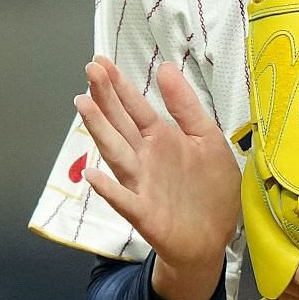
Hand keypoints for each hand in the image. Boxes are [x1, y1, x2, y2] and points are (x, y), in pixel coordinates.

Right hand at [75, 55, 240, 299]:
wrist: (214, 238)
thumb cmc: (210, 189)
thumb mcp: (208, 139)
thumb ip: (186, 106)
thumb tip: (165, 67)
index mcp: (162, 138)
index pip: (135, 107)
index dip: (119, 85)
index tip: (101, 61)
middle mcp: (145, 157)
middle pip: (120, 123)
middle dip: (105, 97)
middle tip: (90, 70)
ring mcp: (141, 184)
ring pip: (116, 153)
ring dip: (99, 130)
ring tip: (83, 105)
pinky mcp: (145, 212)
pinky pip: (123, 199)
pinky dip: (108, 189)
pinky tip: (92, 175)